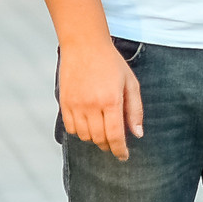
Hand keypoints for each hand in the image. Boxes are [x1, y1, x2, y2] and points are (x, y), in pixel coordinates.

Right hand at [59, 37, 143, 159]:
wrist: (84, 45)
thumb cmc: (111, 63)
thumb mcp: (130, 83)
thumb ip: (135, 110)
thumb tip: (137, 134)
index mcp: (111, 101)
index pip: (115, 136)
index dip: (120, 151)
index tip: (124, 156)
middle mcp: (92, 105)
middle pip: (99, 139)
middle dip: (109, 146)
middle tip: (115, 143)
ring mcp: (75, 105)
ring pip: (85, 136)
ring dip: (95, 139)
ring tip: (103, 131)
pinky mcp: (64, 103)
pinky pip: (71, 128)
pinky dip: (81, 132)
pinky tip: (89, 125)